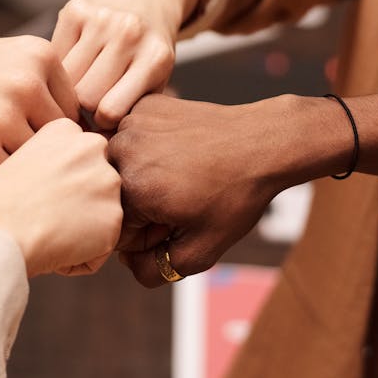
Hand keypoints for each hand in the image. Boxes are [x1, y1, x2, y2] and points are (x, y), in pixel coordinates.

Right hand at [0, 36, 79, 180]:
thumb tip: (85, 125)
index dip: (54, 130)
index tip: (31, 140)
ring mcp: (3, 117)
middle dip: (43, 154)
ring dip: (23, 171)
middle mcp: (26, 82)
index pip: (74, 107)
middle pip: (62, 137)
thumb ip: (41, 83)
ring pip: (39, 161)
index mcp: (37, 55)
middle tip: (23, 164)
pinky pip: (11, 179)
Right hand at [0, 119, 122, 275]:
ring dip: (79, 233)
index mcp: (67, 130)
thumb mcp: (21, 162)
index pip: (80, 163)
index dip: (58, 188)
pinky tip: (54, 249)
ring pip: (101, 216)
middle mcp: (93, 147)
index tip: (36, 196)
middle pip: (95, 187)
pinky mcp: (114, 217)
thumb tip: (70, 189)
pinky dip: (81, 258)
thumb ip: (54, 164)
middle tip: (41, 216)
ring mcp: (107, 181)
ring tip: (45, 232)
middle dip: (75, 208)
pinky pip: (102, 247)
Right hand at [52, 0, 181, 130]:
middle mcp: (129, 34)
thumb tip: (98, 151)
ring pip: (66, 78)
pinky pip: (54, 55)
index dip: (102, 124)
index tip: (102, 121)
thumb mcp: (155, 80)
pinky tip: (71, 66)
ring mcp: (101, 18)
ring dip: (68, 89)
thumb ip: (133, 112)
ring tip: (77, 89)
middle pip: (85, 96)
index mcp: (154, 58)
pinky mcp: (75, 9)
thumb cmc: (147, 51)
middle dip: (84, 108)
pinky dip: (58, 67)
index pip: (110, 111)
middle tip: (86, 107)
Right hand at [109, 95, 299, 286]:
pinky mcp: (142, 106)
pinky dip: (150, 148)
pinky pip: (132, 138)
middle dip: (142, 206)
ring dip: (143, 175)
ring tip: (182, 173)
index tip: (178, 221)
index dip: (150, 235)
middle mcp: (121, 153)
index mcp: (130, 191)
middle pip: (115, 198)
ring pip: (121, 167)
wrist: (262, 143)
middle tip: (183, 197)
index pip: (117, 232)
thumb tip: (127, 262)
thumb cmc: (236, 196)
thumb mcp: (202, 250)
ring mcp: (130, 123)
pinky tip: (180, 150)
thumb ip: (154, 271)